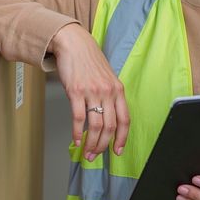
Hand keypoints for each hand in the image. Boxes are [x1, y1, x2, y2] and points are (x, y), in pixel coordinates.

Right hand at [49, 23, 129, 160]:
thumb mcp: (107, 78)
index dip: (122, 138)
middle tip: (96, 155)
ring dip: (91, 143)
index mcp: (118, 90)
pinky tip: (75, 140)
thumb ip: (110, 97)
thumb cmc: (90, 61)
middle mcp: (108, 92)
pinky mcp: (76, 91)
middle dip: (103, 145)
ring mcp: (92, 92)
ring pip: (95, 126)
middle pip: (109, 126)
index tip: (117, 151)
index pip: (125, 120)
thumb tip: (108, 121)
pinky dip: (77, 132)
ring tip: (86, 152)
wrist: (74, 44)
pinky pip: (78, 118)